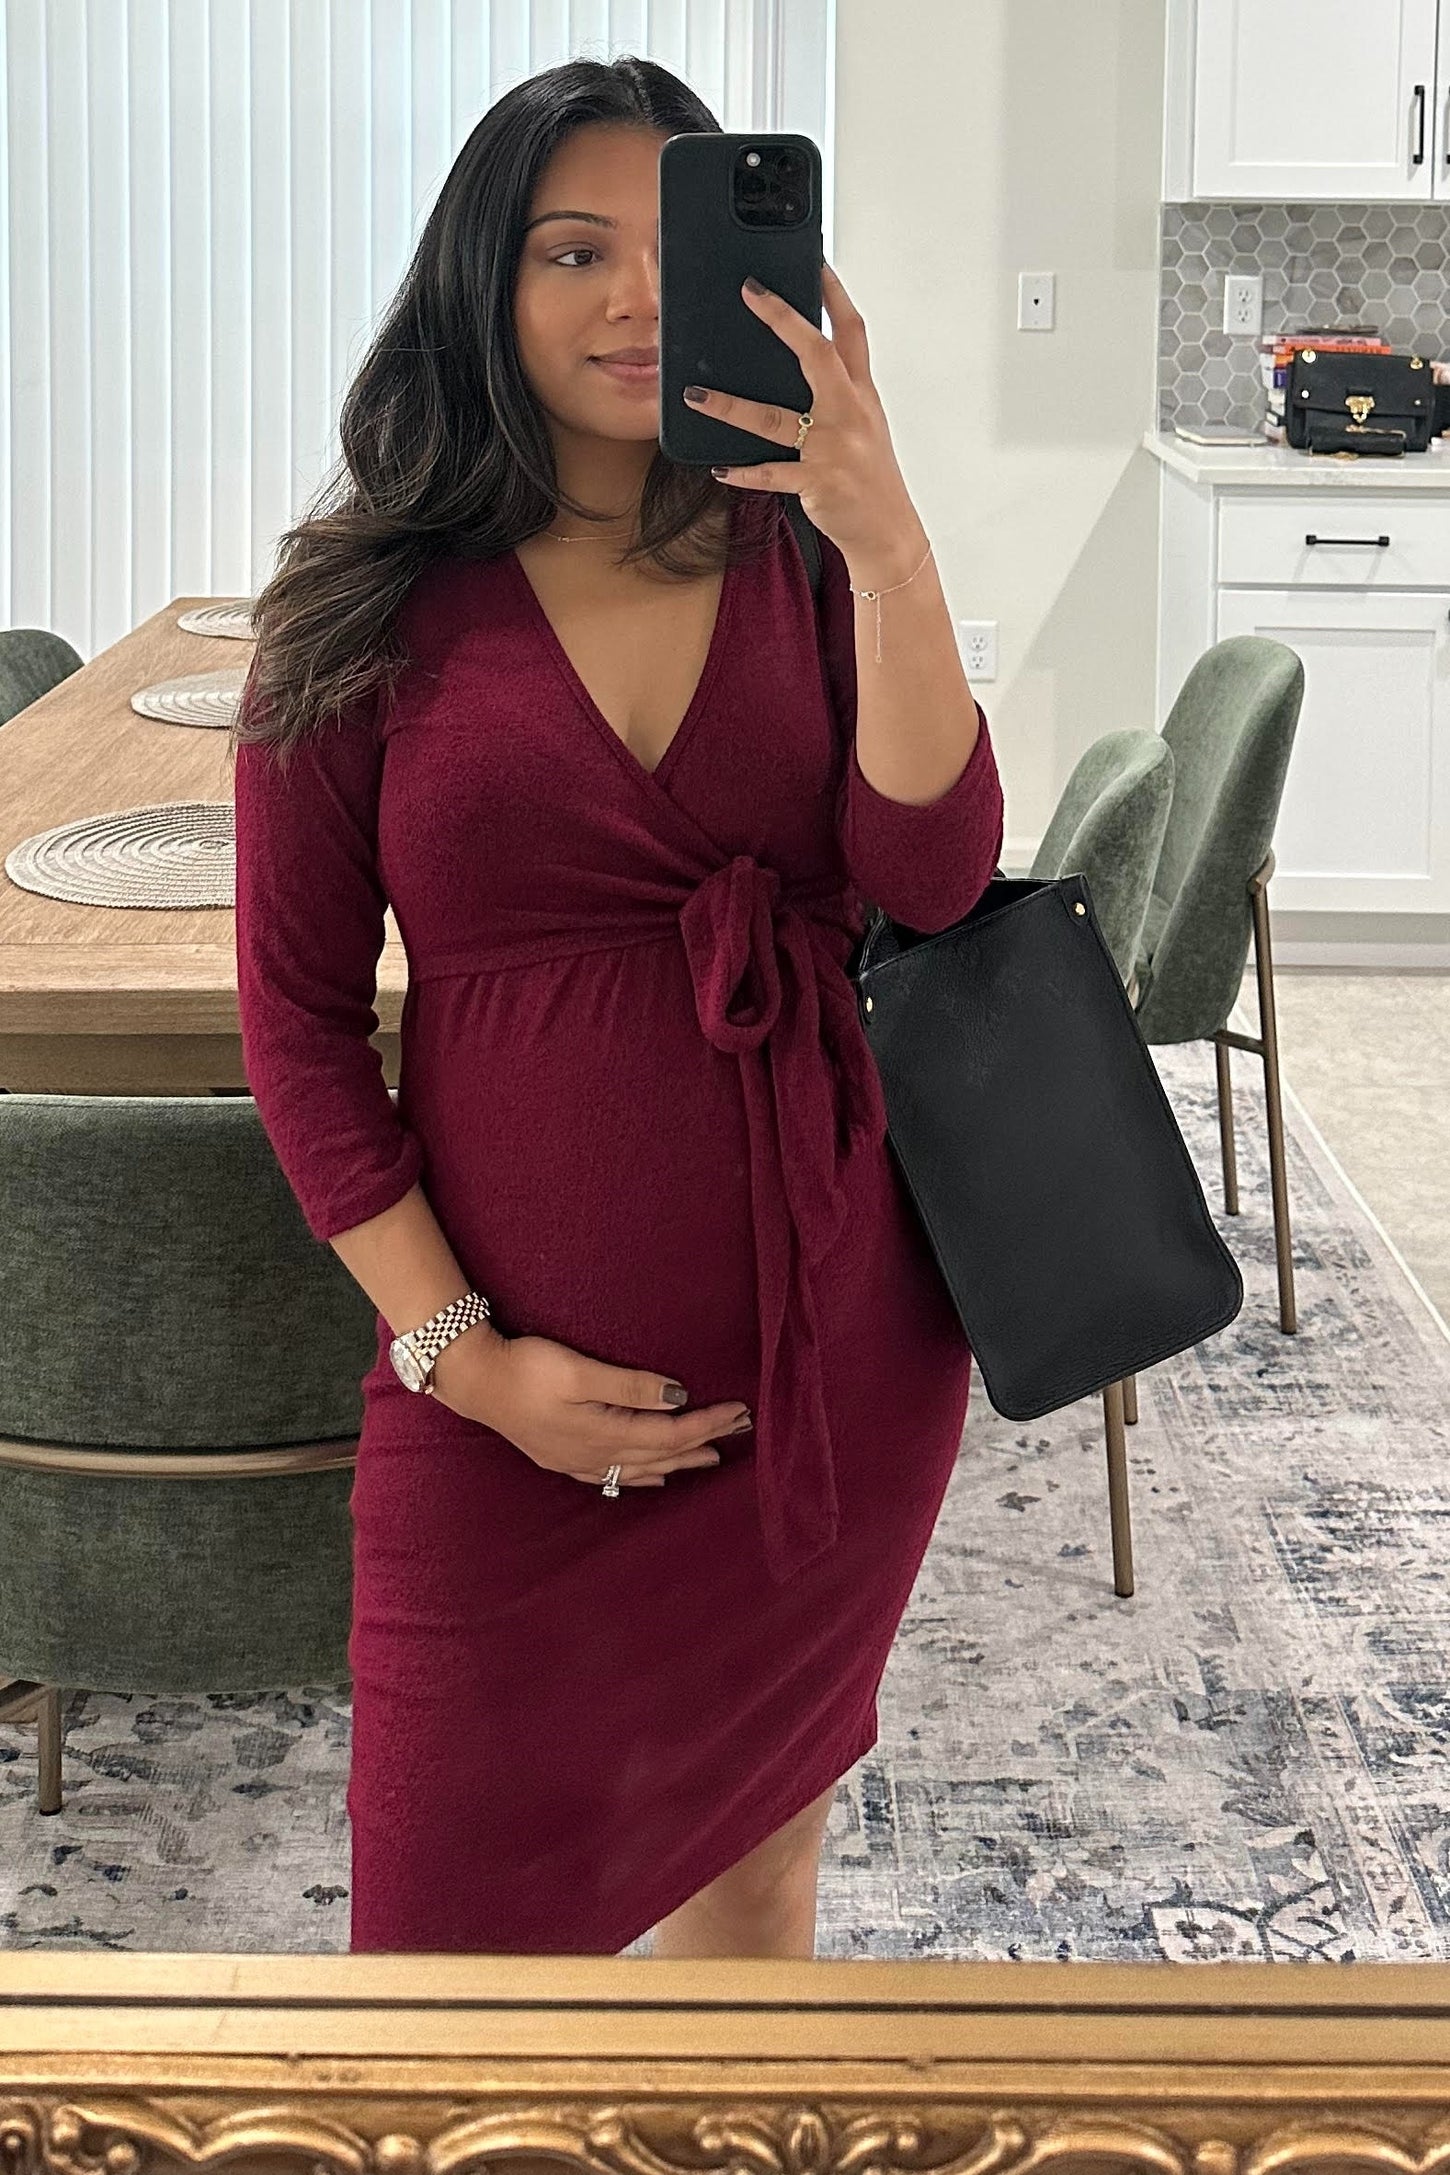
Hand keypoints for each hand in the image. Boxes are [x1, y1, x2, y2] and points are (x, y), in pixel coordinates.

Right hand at [430, 1330, 752, 1489]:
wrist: (474, 1380)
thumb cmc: (525, 1368)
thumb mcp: (578, 1370)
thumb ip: (630, 1386)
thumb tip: (678, 1396)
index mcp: (604, 1432)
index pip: (671, 1433)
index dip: (708, 1424)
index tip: (741, 1411)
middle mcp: (595, 1454)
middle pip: (662, 1453)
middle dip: (704, 1441)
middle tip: (742, 1430)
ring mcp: (577, 1460)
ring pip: (642, 1467)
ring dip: (679, 1461)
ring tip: (710, 1457)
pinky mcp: (562, 1456)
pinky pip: (614, 1474)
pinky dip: (641, 1474)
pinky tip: (652, 1477)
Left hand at [684, 260, 926, 584]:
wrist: (888, 532)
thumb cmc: (870, 477)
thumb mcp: (862, 426)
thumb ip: (834, 393)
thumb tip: (796, 363)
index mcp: (862, 394)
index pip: (852, 332)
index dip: (834, 294)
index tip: (815, 261)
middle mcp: (850, 414)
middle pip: (818, 355)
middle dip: (783, 319)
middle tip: (749, 292)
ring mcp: (834, 449)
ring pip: (775, 419)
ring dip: (730, 406)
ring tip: (695, 394)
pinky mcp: (818, 483)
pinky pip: (772, 474)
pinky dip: (744, 472)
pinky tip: (720, 468)